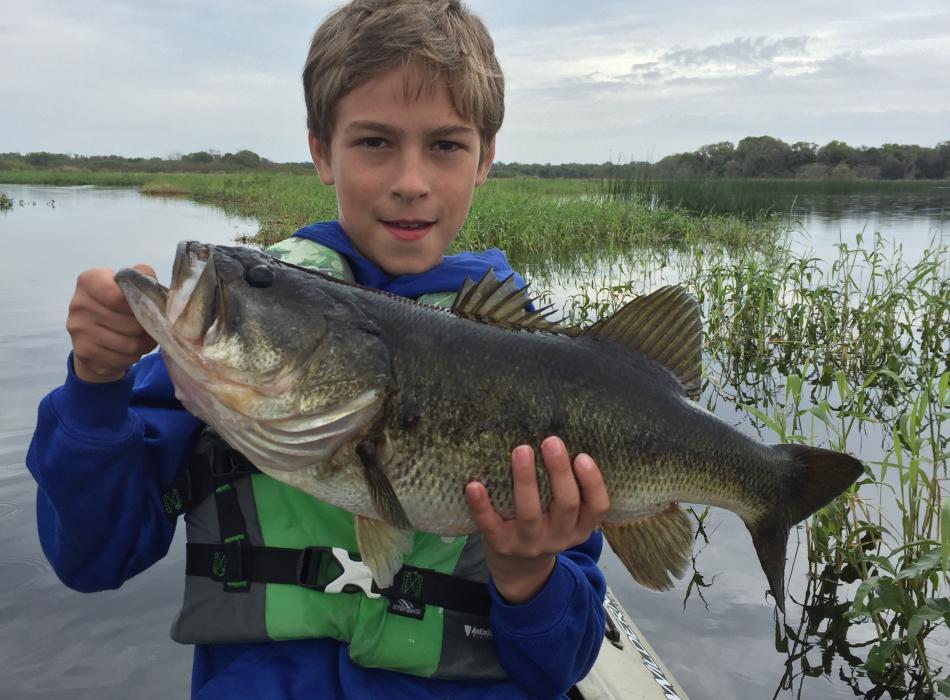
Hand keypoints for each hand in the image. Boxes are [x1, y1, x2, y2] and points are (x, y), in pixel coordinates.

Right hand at [66, 265, 157, 382]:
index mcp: (89, 281)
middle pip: (129, 323)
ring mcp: (79, 330)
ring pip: (129, 344)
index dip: (140, 306)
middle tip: (151, 326)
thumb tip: (151, 280)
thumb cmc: (116, 304)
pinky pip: (122, 358)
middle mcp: (78, 304)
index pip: (119, 297)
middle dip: (147, 327)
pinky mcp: (84, 352)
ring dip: (144, 343)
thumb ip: (141, 275)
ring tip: (144, 337)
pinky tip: (130, 349)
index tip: (147, 308)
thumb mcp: (127, 284)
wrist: (93, 332)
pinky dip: (133, 356)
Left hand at [465, 436, 608, 603]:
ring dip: (525, 480)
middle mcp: (558, 537)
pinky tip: (474, 485)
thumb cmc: (543, 528)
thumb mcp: (563, 518)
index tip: (583, 456)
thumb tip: (556, 440)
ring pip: (530, 513)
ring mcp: (529, 544)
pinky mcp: (501, 545)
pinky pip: (490, 524)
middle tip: (551, 441)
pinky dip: (481, 505)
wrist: (519, 572)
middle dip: (559, 471)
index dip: (593, 483)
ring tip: (521, 450)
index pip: (597, 507)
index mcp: (579, 528)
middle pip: (566, 505)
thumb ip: (565, 490)